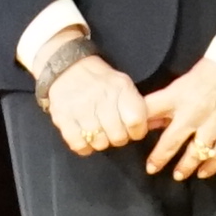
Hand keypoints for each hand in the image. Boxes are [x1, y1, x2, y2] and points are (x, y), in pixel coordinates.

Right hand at [33, 52, 154, 155]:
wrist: (67, 68)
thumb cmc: (101, 82)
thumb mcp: (123, 84)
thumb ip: (136, 105)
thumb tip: (152, 125)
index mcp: (120, 88)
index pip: (136, 121)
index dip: (137, 131)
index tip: (133, 130)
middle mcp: (101, 98)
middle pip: (118, 137)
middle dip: (118, 138)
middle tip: (113, 131)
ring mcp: (80, 108)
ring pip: (99, 143)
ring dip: (101, 142)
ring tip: (98, 132)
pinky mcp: (63, 118)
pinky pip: (79, 145)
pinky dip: (84, 147)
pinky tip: (85, 138)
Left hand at [137, 62, 215, 181]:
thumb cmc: (214, 70)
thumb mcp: (183, 81)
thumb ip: (166, 102)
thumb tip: (146, 120)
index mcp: (178, 96)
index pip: (149, 112)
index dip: (136, 126)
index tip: (129, 137)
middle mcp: (193, 113)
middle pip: (170, 141)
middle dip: (159, 157)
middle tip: (151, 168)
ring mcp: (214, 125)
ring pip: (195, 153)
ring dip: (185, 167)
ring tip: (178, 175)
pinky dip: (211, 167)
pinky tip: (203, 173)